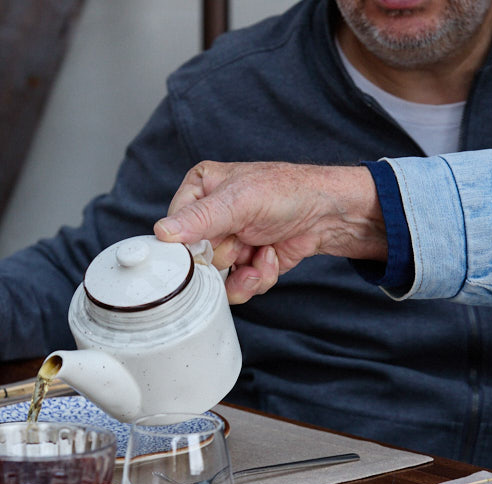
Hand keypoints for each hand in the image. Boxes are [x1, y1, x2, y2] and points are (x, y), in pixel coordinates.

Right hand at [154, 161, 386, 302]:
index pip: (173, 229)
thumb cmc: (289, 192)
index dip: (191, 246)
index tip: (212, 246)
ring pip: (216, 278)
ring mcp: (228, 241)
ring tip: (262, 254)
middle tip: (243, 244)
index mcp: (200, 189)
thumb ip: (201, 218)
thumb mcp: (240, 201)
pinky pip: (237, 286)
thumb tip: (163, 233)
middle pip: (195, 259)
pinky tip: (271, 257)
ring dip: (243, 274)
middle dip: (224, 259)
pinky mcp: (245, 263)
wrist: (329, 215)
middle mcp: (210, 216)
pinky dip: (257, 278)